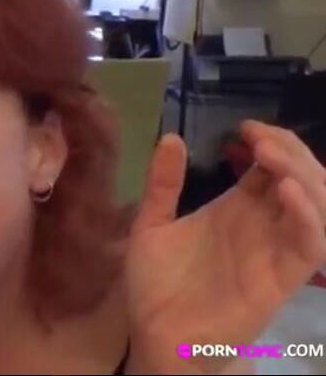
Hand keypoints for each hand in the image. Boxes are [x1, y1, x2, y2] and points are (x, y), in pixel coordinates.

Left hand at [125, 121, 325, 373]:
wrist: (156, 334)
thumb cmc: (156, 282)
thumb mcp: (151, 224)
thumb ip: (163, 184)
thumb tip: (172, 137)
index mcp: (235, 208)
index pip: (270, 166)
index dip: (270, 141)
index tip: (247, 127)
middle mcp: (261, 224)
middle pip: (298, 177)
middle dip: (289, 150)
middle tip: (261, 138)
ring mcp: (274, 249)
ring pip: (315, 205)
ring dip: (303, 176)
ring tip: (273, 158)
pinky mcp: (281, 278)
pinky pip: (310, 245)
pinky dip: (308, 217)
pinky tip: (287, 193)